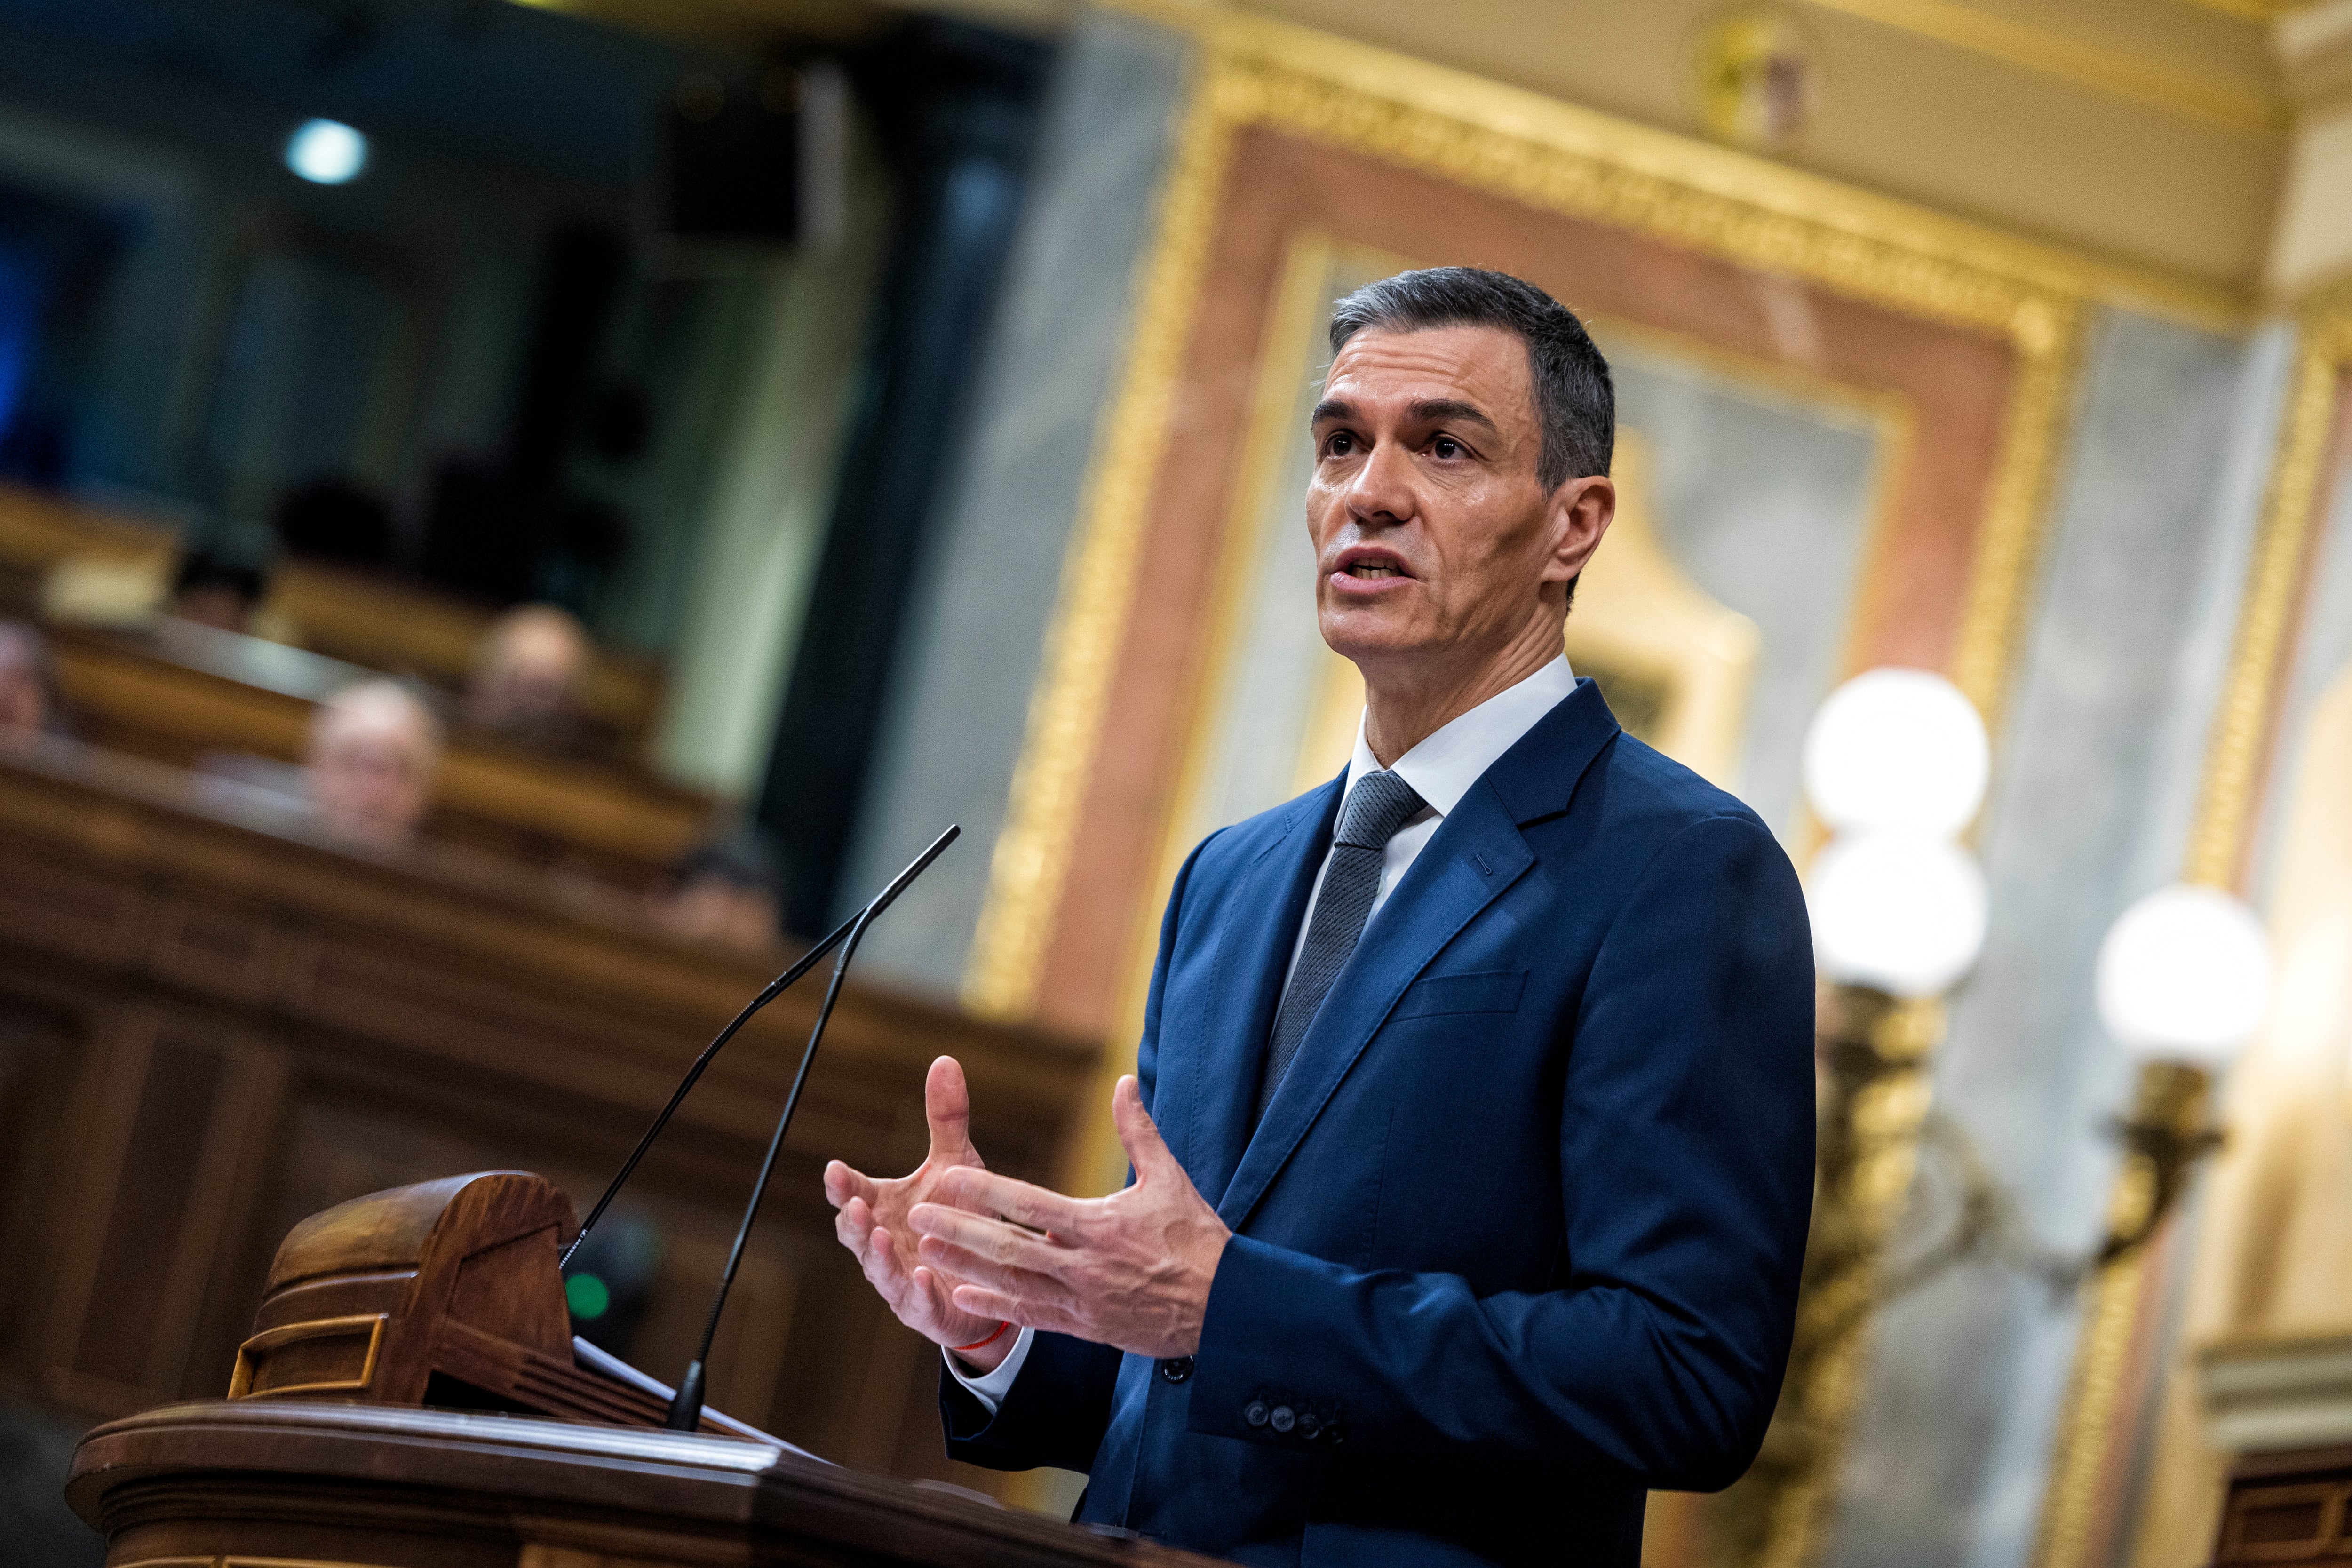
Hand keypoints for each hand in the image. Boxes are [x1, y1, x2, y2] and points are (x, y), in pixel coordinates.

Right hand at [823, 1056, 1012, 1369]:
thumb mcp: (958, 1162)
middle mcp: (884, 1242)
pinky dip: (919, 1290)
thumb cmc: (962, 1215)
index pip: (852, 1192)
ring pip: (878, 1268)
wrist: (991, 1272)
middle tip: (858, 1203)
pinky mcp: (925, 1308)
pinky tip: (926, 1277)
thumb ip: (946, 1118)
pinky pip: (917, 1302)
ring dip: (878, 1253)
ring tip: (884, 1235)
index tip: (835, 1169)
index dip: (842, 1183)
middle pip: (856, 1233)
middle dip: (854, 1219)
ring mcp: (900, 1277)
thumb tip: (944, 1059)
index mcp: (883, 1206)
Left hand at [908, 1075, 1230, 1358]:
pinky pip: (1030, 1316)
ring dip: (965, 1265)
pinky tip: (962, 1294)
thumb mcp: (1170, 1180)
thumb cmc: (1197, 1238)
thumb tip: (1124, 1082)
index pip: (1030, 1206)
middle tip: (917, 1214)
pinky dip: (994, 1306)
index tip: (948, 1177)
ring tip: (925, 1249)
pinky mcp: (1083, 1326)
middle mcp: (1083, 1266)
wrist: (1222, 1308)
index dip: (985, 1192)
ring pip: (1011, 1284)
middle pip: (1008, 1247)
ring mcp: (1081, 1301)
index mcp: (1099, 1226)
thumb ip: (1139, 1131)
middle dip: (959, 1230)